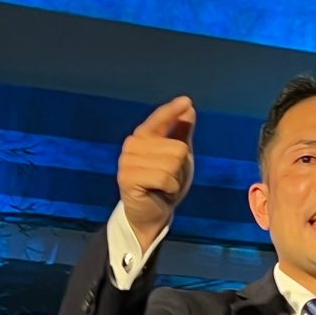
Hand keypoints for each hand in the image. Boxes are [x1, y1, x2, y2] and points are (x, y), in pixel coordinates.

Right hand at [118, 96, 195, 251]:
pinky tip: (158, 191)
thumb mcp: (178, 157)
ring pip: (172, 164)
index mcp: (143, 136)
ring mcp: (127, 161)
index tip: (186, 101)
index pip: (160, 119)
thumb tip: (188, 108)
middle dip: (179, 168)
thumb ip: (181, 132)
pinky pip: (164, 178)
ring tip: (162, 185)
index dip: (172, 111)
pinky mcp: (128, 178)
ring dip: (174, 179)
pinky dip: (169, 188)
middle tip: (168, 178)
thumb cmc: (164, 183)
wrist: (152, 212)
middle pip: (177, 148)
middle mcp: (132, 144)